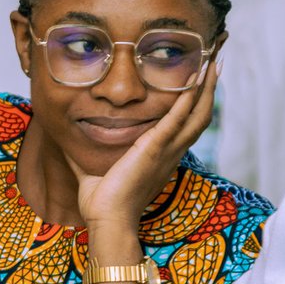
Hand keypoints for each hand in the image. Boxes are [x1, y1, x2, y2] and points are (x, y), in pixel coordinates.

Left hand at [71, 60, 218, 233]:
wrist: (106, 219)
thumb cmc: (102, 203)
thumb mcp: (93, 170)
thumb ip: (85, 153)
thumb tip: (67, 141)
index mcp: (160, 158)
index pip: (185, 127)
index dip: (196, 106)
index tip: (199, 86)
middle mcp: (170, 153)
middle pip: (200, 117)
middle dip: (210, 90)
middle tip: (216, 64)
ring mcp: (167, 151)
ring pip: (198, 116)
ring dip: (207, 89)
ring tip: (214, 64)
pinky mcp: (155, 148)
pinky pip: (178, 119)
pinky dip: (188, 98)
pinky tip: (194, 80)